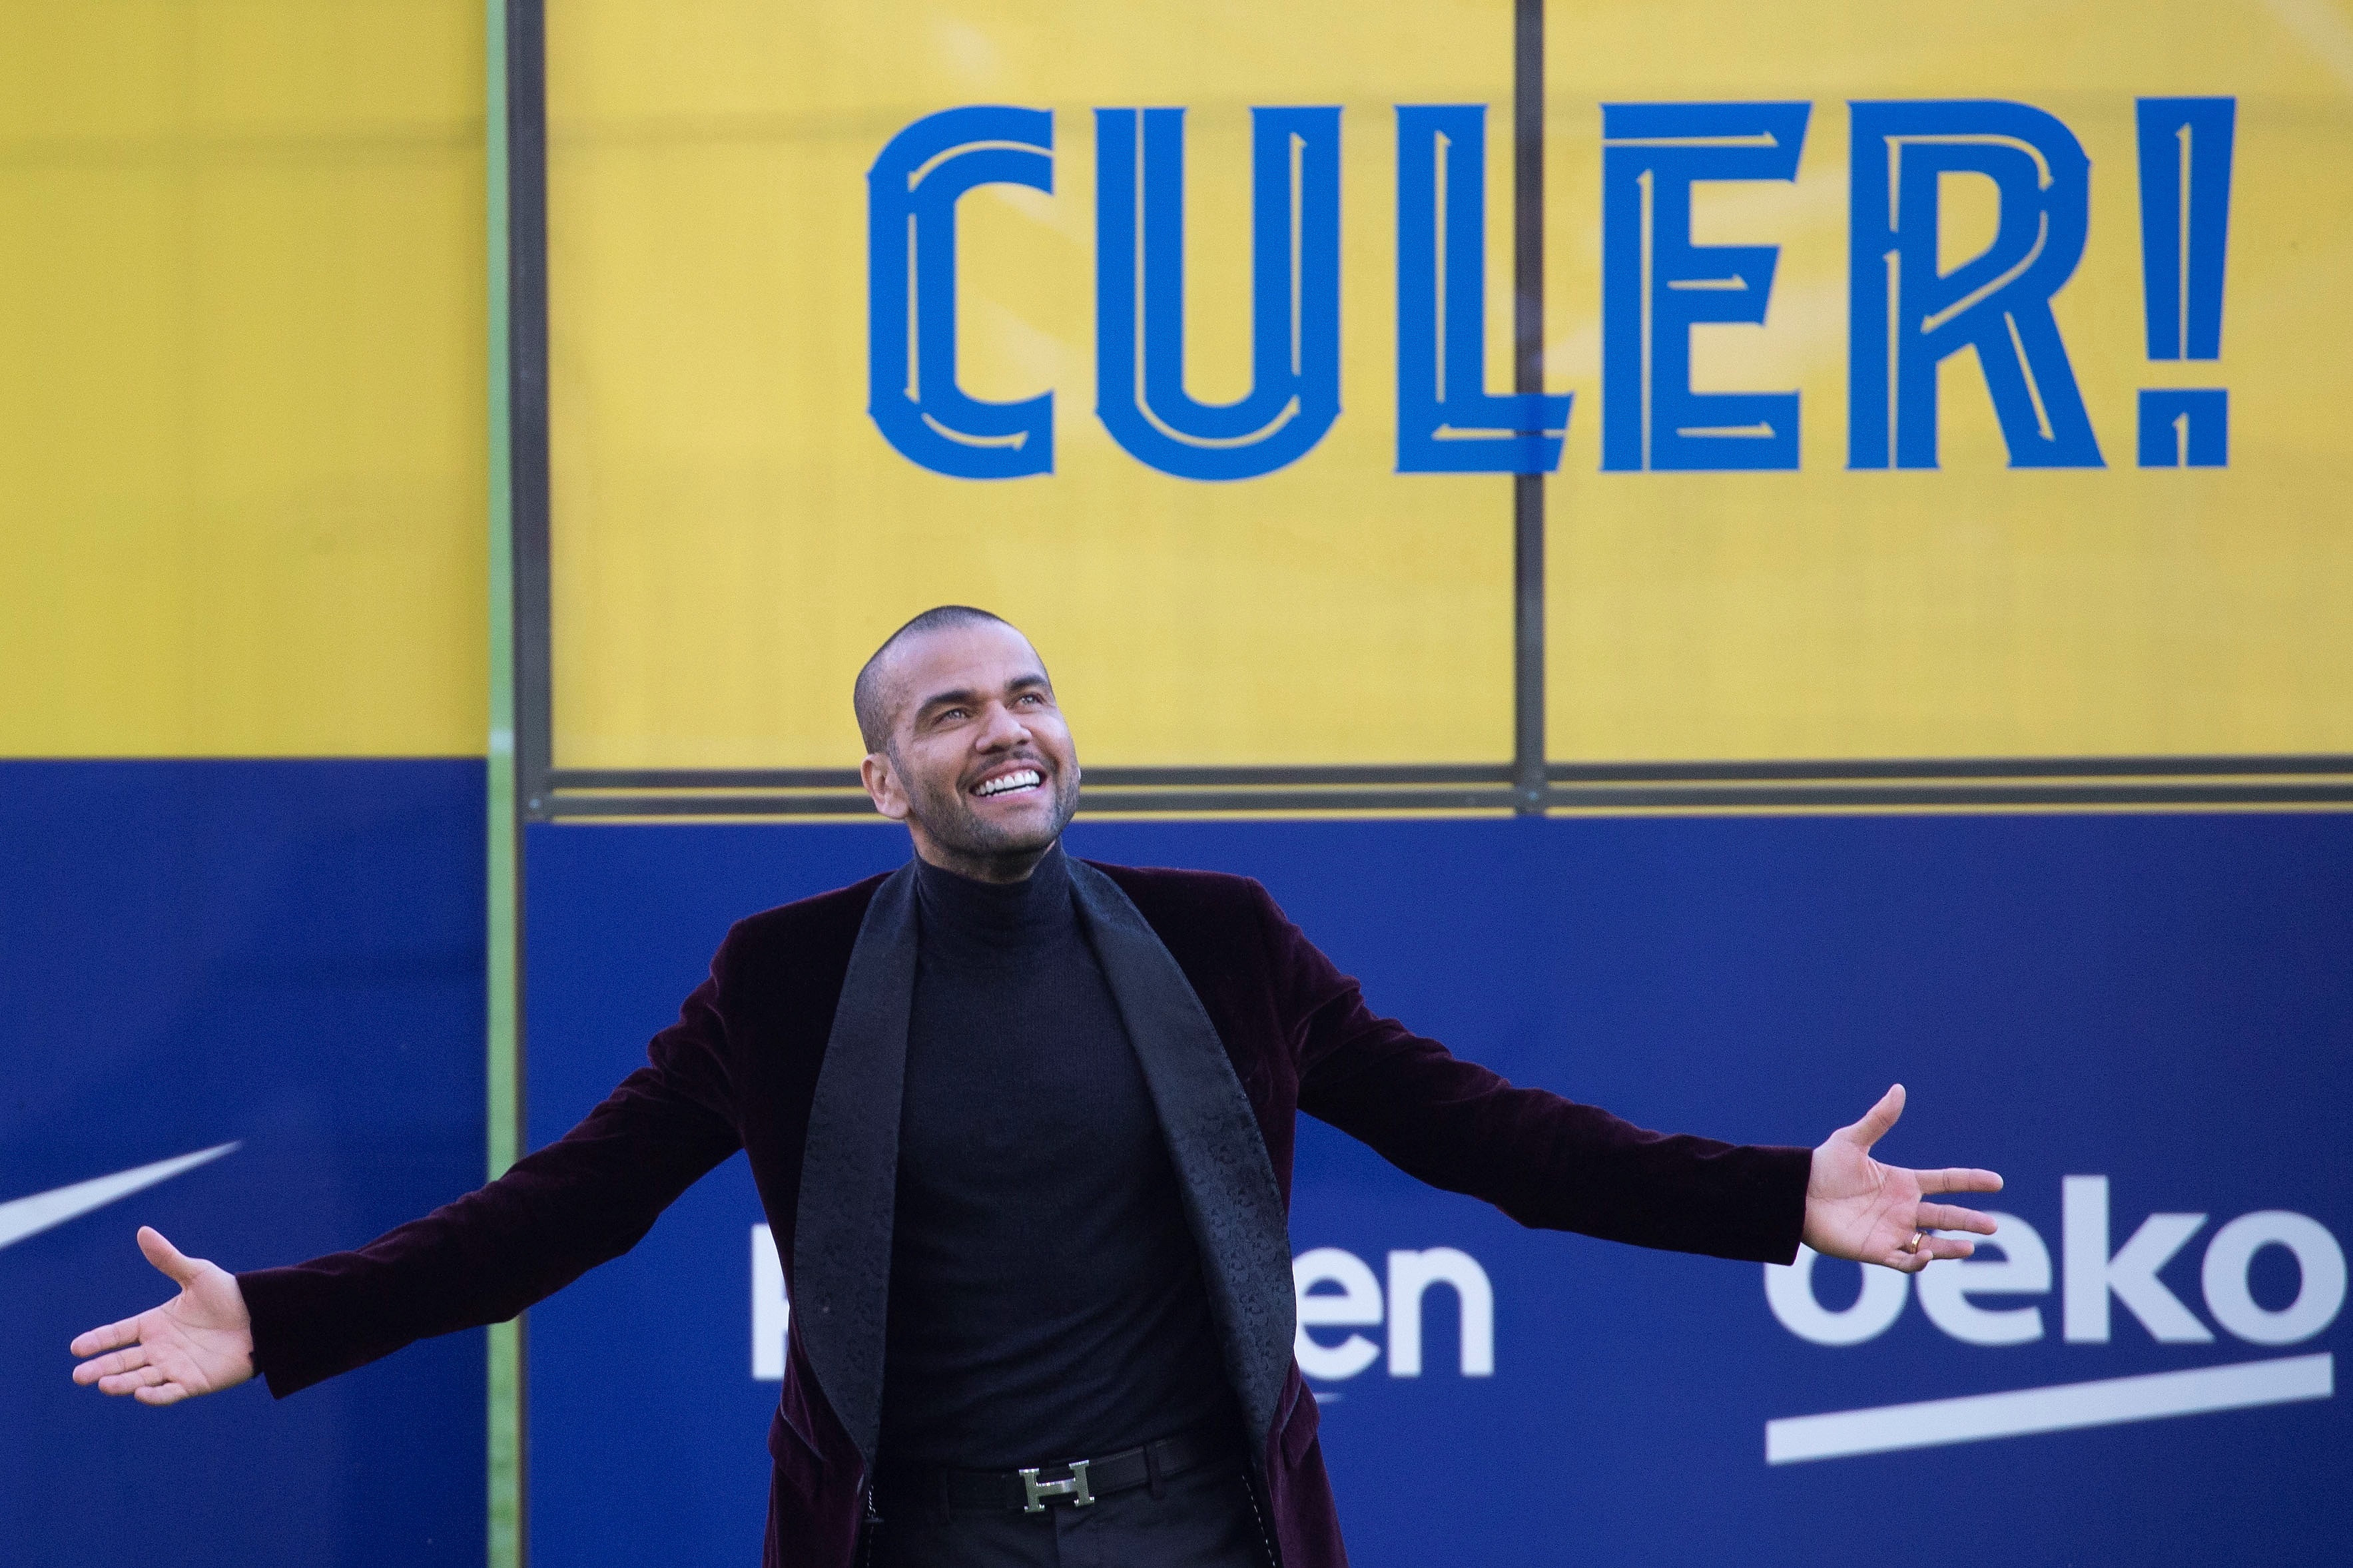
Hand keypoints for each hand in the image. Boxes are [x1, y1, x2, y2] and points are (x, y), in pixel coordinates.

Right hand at [70, 1226, 253, 1403]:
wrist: (263, 1315)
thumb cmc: (228, 1295)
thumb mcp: (196, 1274)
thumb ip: (168, 1259)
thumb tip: (143, 1231)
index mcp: (155, 1323)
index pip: (118, 1333)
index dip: (98, 1340)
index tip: (76, 1347)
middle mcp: (159, 1348)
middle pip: (122, 1361)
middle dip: (100, 1367)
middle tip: (79, 1375)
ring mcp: (174, 1367)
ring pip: (140, 1378)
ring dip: (121, 1383)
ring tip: (103, 1383)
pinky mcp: (193, 1382)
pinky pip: (169, 1392)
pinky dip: (155, 1395)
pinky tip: (141, 1393)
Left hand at [1802, 1085, 2001, 1272]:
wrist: (1796, 1195)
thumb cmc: (1823, 1167)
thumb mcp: (1852, 1140)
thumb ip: (1878, 1120)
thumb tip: (1899, 1089)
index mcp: (1902, 1182)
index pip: (1945, 1182)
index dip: (1970, 1181)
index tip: (1997, 1181)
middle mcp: (1902, 1208)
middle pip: (1945, 1215)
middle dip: (1970, 1221)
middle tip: (1993, 1226)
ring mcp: (1892, 1231)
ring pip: (1931, 1242)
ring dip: (1951, 1247)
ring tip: (1970, 1246)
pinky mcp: (1877, 1251)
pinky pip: (1905, 1261)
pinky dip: (1919, 1261)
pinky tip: (1926, 1254)